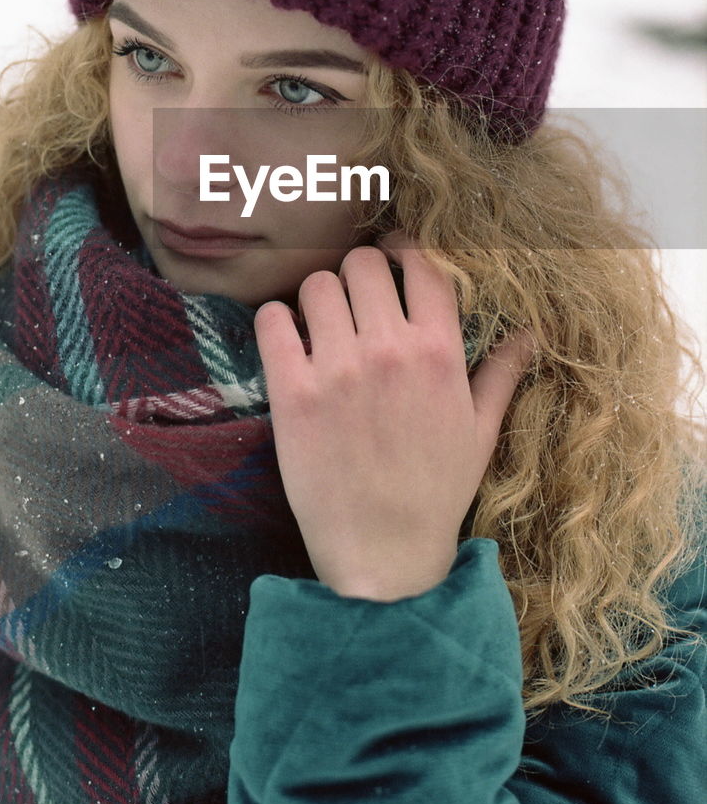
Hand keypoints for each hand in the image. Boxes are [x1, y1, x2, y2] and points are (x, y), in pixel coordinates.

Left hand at [254, 231, 534, 601]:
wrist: (384, 554)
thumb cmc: (436, 492)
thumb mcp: (480, 431)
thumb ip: (502, 372)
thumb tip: (531, 331)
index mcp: (440, 351)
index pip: (422, 263)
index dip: (405, 249)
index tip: (394, 256)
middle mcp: (389, 349)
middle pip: (363, 264)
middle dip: (360, 274)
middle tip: (356, 299)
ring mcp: (337, 368)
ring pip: (317, 284)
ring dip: (318, 297)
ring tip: (322, 324)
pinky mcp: (292, 392)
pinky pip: (272, 321)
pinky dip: (276, 321)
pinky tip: (287, 339)